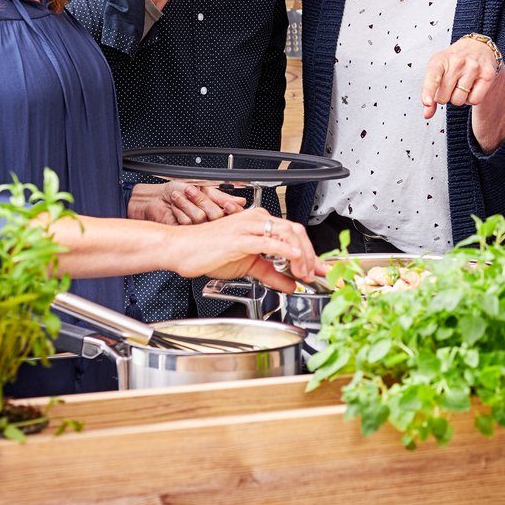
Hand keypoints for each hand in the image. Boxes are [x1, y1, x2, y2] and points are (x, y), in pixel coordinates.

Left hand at [128, 181, 244, 224]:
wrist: (154, 198)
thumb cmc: (175, 189)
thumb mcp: (203, 188)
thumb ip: (222, 196)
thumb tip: (241, 201)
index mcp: (215, 209)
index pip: (232, 214)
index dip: (232, 210)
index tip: (228, 204)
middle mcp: (207, 220)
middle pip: (216, 216)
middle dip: (202, 200)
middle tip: (191, 191)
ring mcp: (196, 229)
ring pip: (201, 219)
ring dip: (187, 204)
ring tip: (178, 197)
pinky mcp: (185, 234)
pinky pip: (188, 224)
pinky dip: (179, 212)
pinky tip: (174, 208)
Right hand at [164, 207, 325, 292]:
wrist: (181, 249)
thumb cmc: (207, 252)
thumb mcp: (248, 266)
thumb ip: (271, 273)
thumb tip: (291, 284)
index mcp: (260, 223)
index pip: (294, 234)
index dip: (312, 252)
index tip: (322, 269)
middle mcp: (257, 220)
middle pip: (297, 232)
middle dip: (312, 255)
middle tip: (317, 274)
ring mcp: (249, 227)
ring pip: (287, 234)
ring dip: (302, 255)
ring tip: (305, 273)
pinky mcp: (241, 238)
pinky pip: (269, 241)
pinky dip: (286, 251)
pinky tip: (294, 261)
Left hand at [420, 36, 502, 118]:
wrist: (478, 47)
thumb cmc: (454, 61)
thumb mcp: (438, 70)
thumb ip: (430, 92)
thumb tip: (427, 114)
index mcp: (440, 59)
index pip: (433, 77)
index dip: (428, 91)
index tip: (427, 102)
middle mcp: (457, 62)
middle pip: (444, 97)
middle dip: (444, 97)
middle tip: (450, 85)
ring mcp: (473, 68)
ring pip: (459, 101)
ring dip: (458, 98)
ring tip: (461, 84)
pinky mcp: (487, 75)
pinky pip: (474, 100)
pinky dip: (471, 99)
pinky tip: (472, 87)